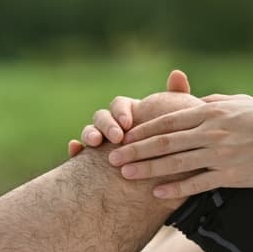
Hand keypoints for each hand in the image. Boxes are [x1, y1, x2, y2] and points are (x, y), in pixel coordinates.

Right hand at [68, 70, 191, 157]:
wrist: (167, 178)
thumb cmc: (173, 145)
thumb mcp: (178, 122)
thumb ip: (176, 98)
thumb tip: (176, 73)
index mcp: (130, 115)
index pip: (119, 104)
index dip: (120, 112)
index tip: (128, 123)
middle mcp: (112, 127)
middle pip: (101, 117)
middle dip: (106, 125)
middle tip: (116, 138)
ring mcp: (101, 144)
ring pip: (88, 133)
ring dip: (89, 134)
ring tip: (94, 143)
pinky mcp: (91, 162)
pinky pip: (77, 154)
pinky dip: (74, 150)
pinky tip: (74, 150)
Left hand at [109, 94, 252, 198]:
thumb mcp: (239, 102)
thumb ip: (212, 101)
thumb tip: (193, 100)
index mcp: (210, 112)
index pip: (167, 121)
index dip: (142, 130)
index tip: (122, 136)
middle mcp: (211, 132)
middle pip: (164, 142)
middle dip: (135, 150)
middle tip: (111, 157)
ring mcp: (220, 154)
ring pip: (175, 162)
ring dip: (147, 169)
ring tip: (124, 175)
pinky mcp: (230, 175)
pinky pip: (197, 182)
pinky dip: (175, 188)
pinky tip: (156, 193)